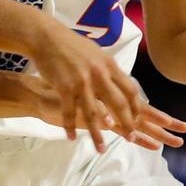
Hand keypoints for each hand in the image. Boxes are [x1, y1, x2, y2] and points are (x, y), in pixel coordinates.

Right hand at [25, 21, 148, 151]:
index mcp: (109, 65)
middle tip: (131, 139)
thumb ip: (108, 70)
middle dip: (126, 123)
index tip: (139, 121)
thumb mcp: (96, 54)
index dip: (135, 107)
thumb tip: (121, 83)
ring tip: (101, 149)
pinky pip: (69, 112)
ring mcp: (81, 81)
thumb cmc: (72, 46)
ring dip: (98, 134)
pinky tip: (72, 138)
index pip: (130, 90)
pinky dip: (70, 127)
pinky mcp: (64, 87)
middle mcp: (99, 74)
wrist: (46, 37)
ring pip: (93, 113)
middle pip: (118, 103)